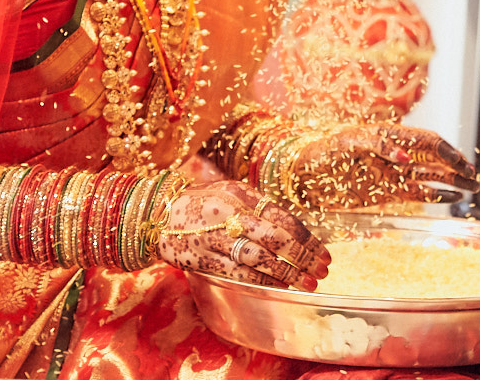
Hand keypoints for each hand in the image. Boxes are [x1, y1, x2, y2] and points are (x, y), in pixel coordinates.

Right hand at [149, 179, 330, 288]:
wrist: (155, 214)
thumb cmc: (200, 202)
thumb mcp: (230, 192)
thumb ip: (258, 206)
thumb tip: (291, 227)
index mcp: (240, 196)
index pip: (282, 218)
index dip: (306, 238)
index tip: (323, 252)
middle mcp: (229, 216)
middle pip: (275, 238)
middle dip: (303, 257)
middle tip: (323, 270)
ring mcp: (214, 239)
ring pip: (258, 258)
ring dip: (286, 273)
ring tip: (307, 282)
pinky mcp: (202, 259)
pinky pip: (237, 273)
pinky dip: (261, 281)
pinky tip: (279, 286)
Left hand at [292, 124, 479, 210]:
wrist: (302, 173)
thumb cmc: (323, 149)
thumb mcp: (348, 140)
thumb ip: (378, 144)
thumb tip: (404, 157)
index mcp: (391, 135)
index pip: (427, 141)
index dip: (446, 151)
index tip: (460, 162)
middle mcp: (397, 154)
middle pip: (435, 158)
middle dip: (457, 166)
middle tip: (475, 176)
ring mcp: (393, 173)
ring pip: (432, 176)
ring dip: (453, 181)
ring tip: (473, 187)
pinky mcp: (387, 192)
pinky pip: (418, 192)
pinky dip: (437, 195)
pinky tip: (453, 198)